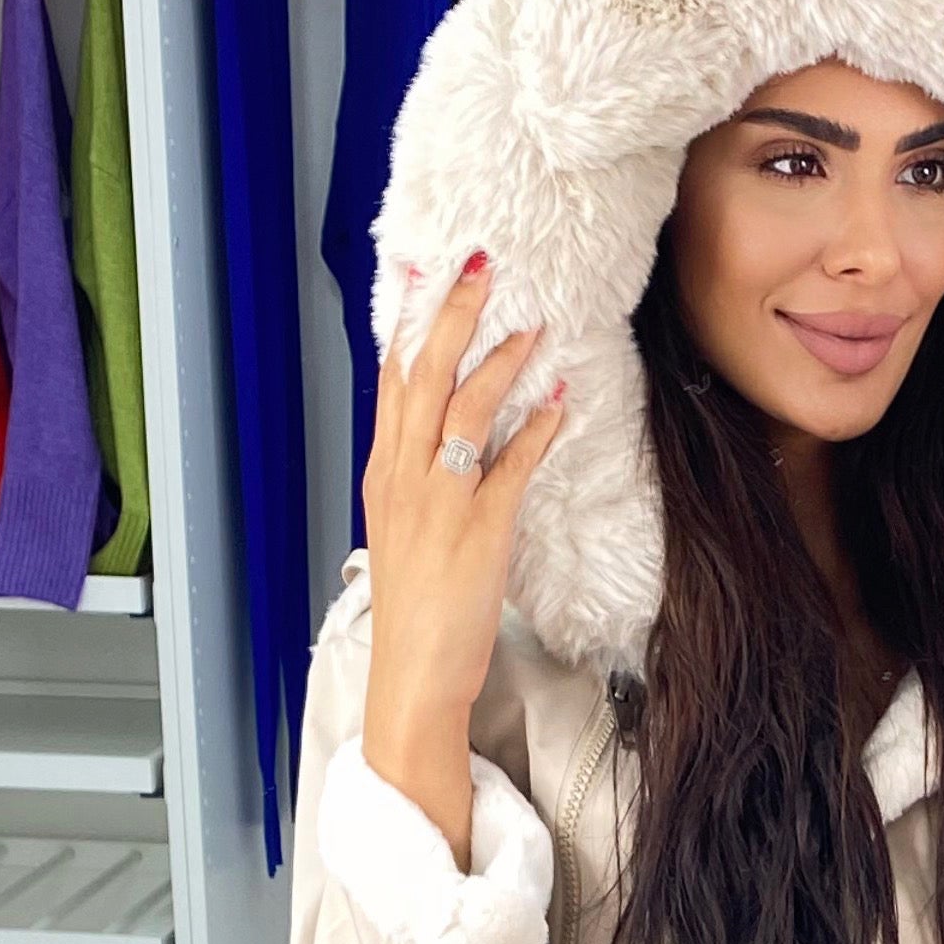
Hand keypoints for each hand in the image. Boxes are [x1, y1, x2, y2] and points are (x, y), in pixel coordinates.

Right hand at [361, 254, 566, 862]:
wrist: (413, 680)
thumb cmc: (416, 616)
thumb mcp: (405, 538)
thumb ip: (419, 486)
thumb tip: (443, 448)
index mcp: (383, 476)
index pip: (391, 383)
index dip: (409, 324)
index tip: (424, 273)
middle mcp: (404, 479)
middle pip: (423, 376)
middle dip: (451, 314)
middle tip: (478, 263)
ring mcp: (439, 502)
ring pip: (462, 409)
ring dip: (499, 359)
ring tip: (531, 321)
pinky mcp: (478, 531)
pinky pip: (509, 464)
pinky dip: (535, 427)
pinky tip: (559, 397)